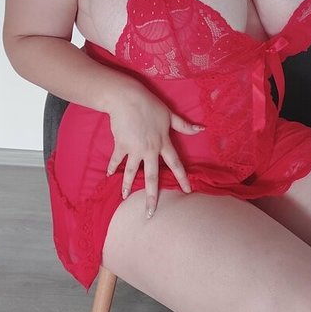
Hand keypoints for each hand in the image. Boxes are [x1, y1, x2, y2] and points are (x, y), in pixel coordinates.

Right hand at [106, 84, 204, 217]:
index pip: (176, 164)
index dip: (182, 178)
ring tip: (125, 198)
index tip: (187, 192)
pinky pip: (116, 160)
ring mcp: (134, 149)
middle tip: (150, 213)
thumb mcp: (170, 114)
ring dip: (127, 186)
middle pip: (152, 177)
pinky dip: (112, 167)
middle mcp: (150, 150)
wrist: (127, 99)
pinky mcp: (121, 145)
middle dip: (152, 196)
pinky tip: (109, 175)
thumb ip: (184, 125)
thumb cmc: (150, 105)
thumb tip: (202, 129)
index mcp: (163, 143)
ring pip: (131, 172)